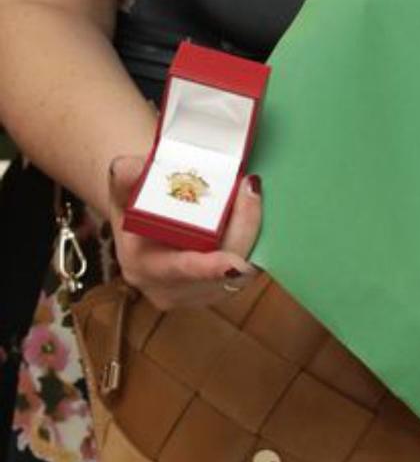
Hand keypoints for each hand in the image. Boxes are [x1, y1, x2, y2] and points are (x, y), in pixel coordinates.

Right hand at [107, 155, 262, 311]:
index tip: (233, 264)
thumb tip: (127, 168)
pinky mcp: (218, 290)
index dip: (208, 269)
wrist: (142, 227)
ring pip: (241, 272)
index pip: (181, 271)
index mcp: (144, 268)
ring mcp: (197, 294)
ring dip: (251, 232)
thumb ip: (125, 178)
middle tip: (248, 186)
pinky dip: (254, 240)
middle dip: (243, 229)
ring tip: (249, 192)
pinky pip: (248, 270)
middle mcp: (171, 289)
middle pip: (222, 272)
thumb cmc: (133, 208)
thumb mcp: (123, 191)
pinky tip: (251, 211)